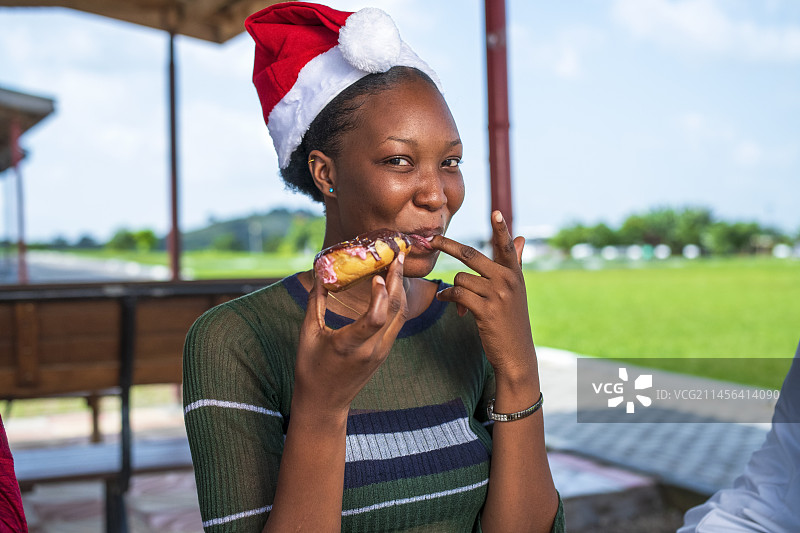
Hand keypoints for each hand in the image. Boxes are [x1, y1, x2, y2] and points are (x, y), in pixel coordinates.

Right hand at [293, 255, 407, 416]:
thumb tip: (320, 273)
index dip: (380, 294)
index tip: (378, 274)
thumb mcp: (308, 334)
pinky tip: (392, 286)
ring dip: (401, 289)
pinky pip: (397, 323)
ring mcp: (381, 351)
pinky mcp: (384, 352)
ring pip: (400, 316)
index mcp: (350, 345)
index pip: (375, 318)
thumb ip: (316, 302)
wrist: (325, 403)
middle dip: (398, 280)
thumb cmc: (310, 368)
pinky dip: (397, 302)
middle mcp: (371, 349)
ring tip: (398, 265)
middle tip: (399, 255)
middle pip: (394, 311)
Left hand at [432, 211, 534, 379]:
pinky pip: (458, 294)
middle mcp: (508, 281)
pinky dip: (448, 296)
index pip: (505, 246)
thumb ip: (515, 262)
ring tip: (452, 297)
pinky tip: (446, 300)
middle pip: (471, 255)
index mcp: (514, 273)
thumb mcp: (517, 288)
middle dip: (448, 246)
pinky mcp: (486, 311)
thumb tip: (520, 237)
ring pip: (461, 278)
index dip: (500, 229)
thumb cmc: (512, 318)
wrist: (516, 352)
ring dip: (452, 287)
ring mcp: (497, 296)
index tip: (495, 212)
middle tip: (431, 240)